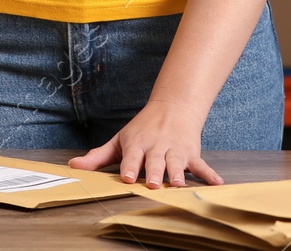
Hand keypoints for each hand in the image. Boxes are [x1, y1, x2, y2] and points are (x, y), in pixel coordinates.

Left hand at [67, 97, 223, 188]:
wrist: (173, 107)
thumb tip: (74, 166)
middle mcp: (156, 147)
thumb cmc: (142, 129)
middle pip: (155, 161)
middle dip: (155, 172)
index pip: (132, 157)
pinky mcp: (191, 153)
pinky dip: (209, 174)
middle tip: (154, 183)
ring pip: (177, 163)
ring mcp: (175, 150)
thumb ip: (98, 156)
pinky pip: (201, 165)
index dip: (129, 167)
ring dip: (178, 173)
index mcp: (137, 144)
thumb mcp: (119, 140)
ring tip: (178, 184)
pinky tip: (217, 183)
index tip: (127, 177)